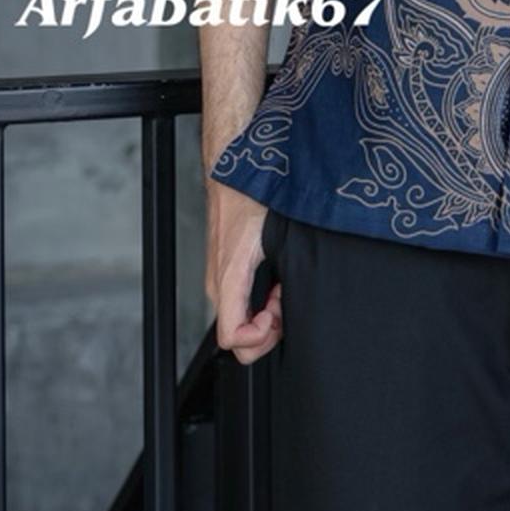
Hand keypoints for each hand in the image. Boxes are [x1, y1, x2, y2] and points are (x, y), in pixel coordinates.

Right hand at [206, 183, 281, 364]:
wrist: (234, 171)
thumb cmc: (252, 194)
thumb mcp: (273, 235)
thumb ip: (281, 271)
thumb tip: (290, 297)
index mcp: (228, 279)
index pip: (232, 339)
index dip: (260, 338)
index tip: (278, 315)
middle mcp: (219, 284)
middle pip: (238, 337)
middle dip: (269, 327)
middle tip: (286, 298)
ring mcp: (221, 279)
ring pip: (241, 320)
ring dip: (267, 313)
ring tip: (284, 286)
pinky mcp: (227, 271)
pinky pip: (241, 304)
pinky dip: (261, 301)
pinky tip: (277, 281)